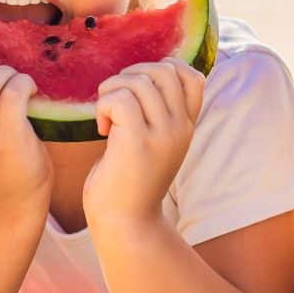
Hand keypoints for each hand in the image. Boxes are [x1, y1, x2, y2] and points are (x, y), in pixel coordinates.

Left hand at [83, 57, 207, 229]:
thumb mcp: (156, 145)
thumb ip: (157, 115)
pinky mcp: (138, 142)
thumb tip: (138, 77)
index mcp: (186, 126)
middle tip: (115, 102)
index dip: (162, 69)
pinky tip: (102, 129)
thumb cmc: (131, 182)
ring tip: (106, 118)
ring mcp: (162, 134)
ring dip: (111, 91)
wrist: (127, 223)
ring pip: (137, 81)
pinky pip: (119, 99)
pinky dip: (103, 106)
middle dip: (131, 74)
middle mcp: (180, 127)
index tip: (138, 90)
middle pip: (163, 70)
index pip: (192, 76)